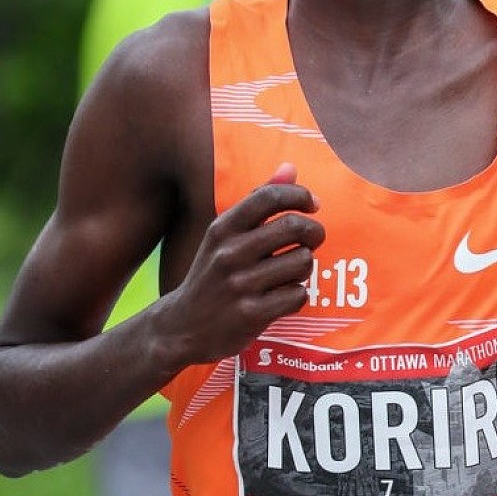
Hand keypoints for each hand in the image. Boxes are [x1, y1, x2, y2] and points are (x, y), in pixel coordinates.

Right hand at [159, 163, 323, 365]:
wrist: (182, 327)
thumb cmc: (213, 273)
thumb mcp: (224, 235)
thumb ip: (258, 200)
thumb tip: (291, 168)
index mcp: (222, 228)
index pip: (269, 197)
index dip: (299, 195)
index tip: (313, 204)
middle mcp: (229, 253)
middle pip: (294, 227)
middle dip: (314, 232)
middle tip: (313, 240)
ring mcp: (240, 285)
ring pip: (302, 262)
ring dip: (305, 267)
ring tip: (291, 271)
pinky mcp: (251, 315)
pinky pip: (298, 295)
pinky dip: (297, 295)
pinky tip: (283, 297)